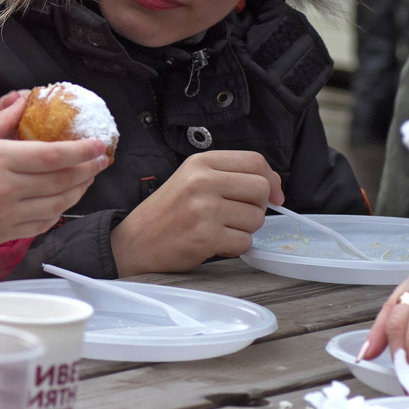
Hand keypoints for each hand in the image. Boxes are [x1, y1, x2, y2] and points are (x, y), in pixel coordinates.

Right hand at [0, 96, 108, 249]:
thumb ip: (0, 118)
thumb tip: (24, 99)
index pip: (52, 155)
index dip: (81, 151)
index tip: (99, 144)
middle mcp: (8, 188)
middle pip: (61, 180)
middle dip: (87, 169)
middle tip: (101, 160)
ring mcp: (8, 214)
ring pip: (57, 205)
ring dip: (78, 191)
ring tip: (87, 178)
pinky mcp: (4, 233)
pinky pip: (41, 225)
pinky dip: (58, 213)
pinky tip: (63, 202)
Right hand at [109, 150, 283, 274]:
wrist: (135, 241)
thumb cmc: (166, 212)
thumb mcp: (191, 179)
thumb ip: (227, 176)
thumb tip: (273, 186)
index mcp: (200, 163)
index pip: (254, 161)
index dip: (271, 179)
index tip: (273, 195)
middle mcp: (202, 181)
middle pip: (261, 188)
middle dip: (258, 206)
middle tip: (237, 214)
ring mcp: (204, 209)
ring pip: (256, 218)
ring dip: (245, 229)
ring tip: (220, 228)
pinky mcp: (206, 236)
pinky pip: (244, 242)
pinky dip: (234, 247)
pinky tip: (214, 242)